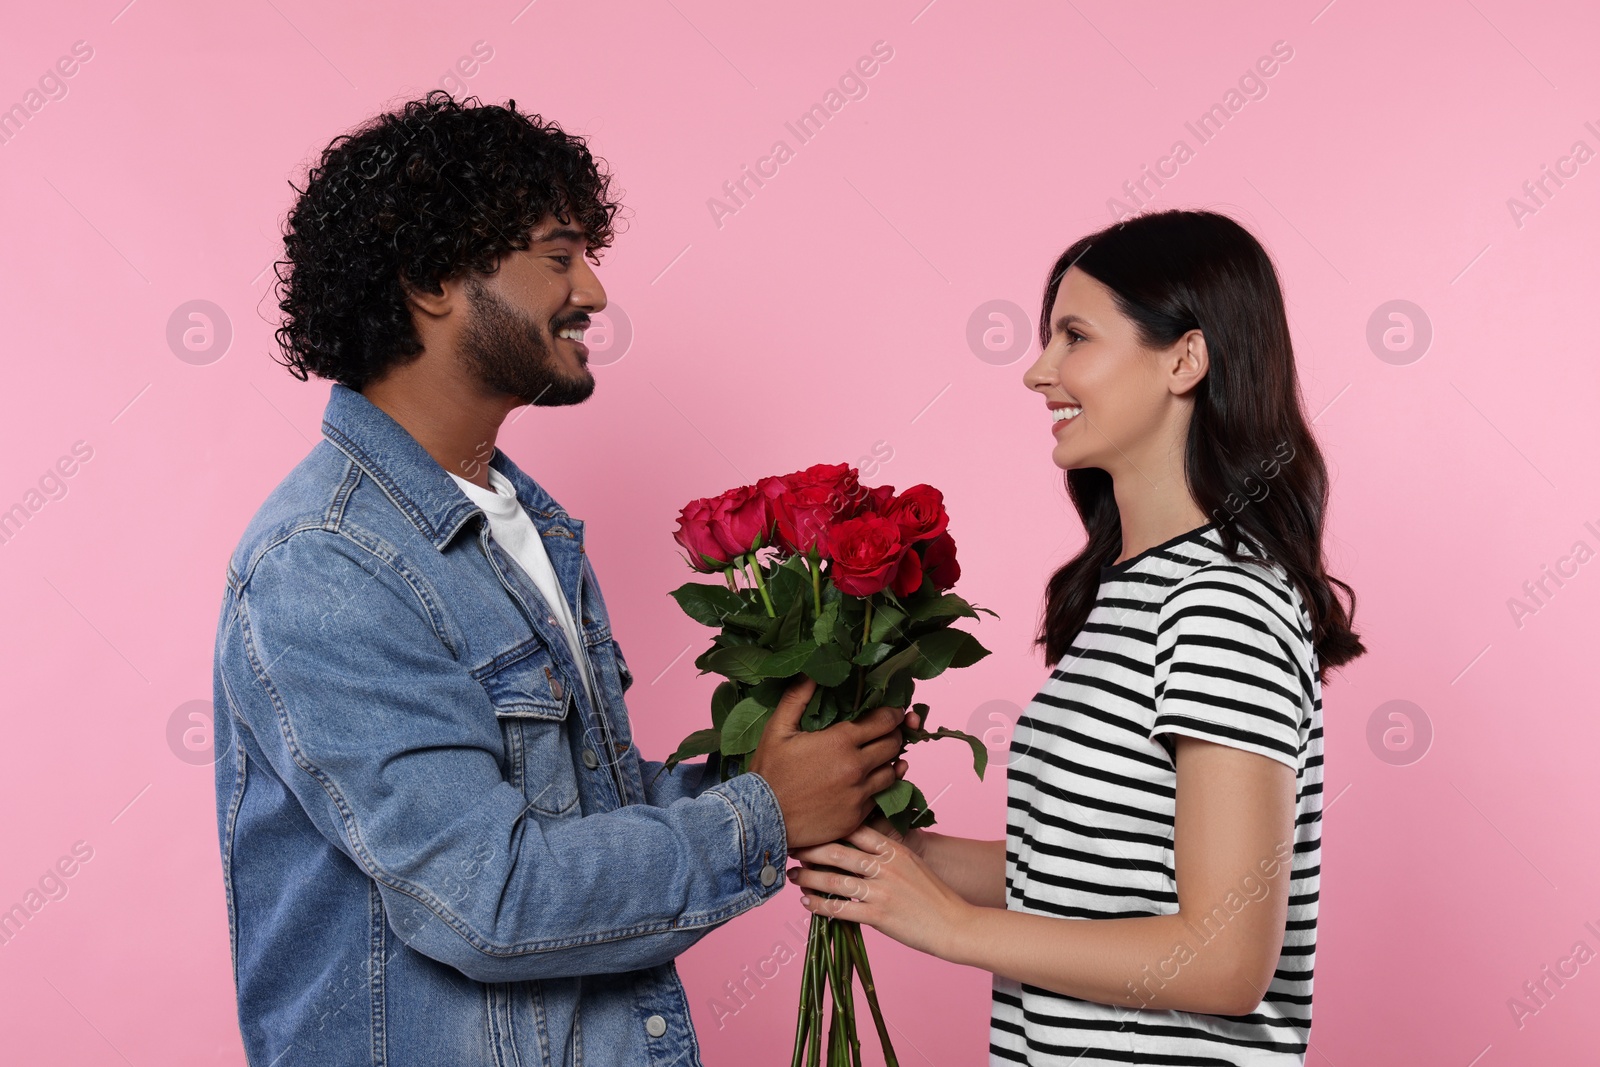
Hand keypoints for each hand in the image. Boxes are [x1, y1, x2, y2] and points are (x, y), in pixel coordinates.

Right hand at [747, 676, 907, 849]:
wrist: (762, 819)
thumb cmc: (769, 772)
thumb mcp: (778, 729)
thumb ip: (797, 697)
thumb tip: (811, 672)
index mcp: (840, 741)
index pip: (884, 721)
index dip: (892, 713)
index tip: (893, 712)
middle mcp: (856, 767)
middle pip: (893, 744)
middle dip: (893, 735)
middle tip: (886, 732)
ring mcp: (858, 794)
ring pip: (892, 772)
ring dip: (889, 762)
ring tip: (879, 756)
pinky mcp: (857, 817)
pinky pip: (880, 798)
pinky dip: (879, 787)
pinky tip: (872, 781)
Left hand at [787, 822, 971, 958]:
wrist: (954, 923)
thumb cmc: (932, 894)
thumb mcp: (911, 863)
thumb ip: (885, 853)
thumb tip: (855, 849)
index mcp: (894, 850)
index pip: (855, 830)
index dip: (829, 828)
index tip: (810, 827)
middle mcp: (886, 866)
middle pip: (839, 852)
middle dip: (810, 849)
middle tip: (791, 848)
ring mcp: (882, 892)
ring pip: (835, 880)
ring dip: (808, 878)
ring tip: (792, 876)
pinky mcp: (879, 917)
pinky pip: (841, 909)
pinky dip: (820, 905)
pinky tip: (807, 903)